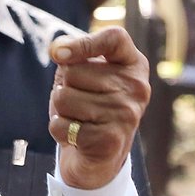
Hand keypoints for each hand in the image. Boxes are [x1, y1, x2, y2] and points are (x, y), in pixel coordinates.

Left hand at [48, 27, 150, 189]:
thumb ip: (70, 56)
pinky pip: (61, 125)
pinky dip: (59, 131)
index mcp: (132, 65)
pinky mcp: (111, 140)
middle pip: (73, 71)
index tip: (58, 54)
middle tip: (80, 103)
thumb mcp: (80, 74)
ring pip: (63, 97)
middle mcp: (136, 87)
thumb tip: (58, 50)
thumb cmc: (87, 106)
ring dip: (60, 110)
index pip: (115, 38)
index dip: (83, 42)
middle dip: (64, 87)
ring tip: (79, 119)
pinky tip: (78, 136)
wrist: (99, 157)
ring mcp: (126, 114)